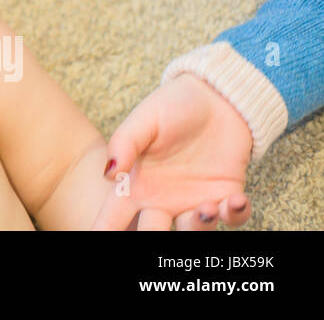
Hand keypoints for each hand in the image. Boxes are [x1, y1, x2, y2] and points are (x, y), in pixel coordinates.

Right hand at [93, 74, 253, 229]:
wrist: (218, 96)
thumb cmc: (174, 105)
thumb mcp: (144, 119)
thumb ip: (124, 143)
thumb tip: (107, 173)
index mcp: (136, 183)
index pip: (114, 215)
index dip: (105, 229)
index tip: (99, 237)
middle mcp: (163, 199)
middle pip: (152, 232)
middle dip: (152, 238)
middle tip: (156, 230)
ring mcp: (195, 200)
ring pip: (193, 231)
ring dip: (198, 228)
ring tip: (205, 210)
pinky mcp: (226, 196)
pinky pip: (232, 219)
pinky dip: (234, 215)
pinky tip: (234, 199)